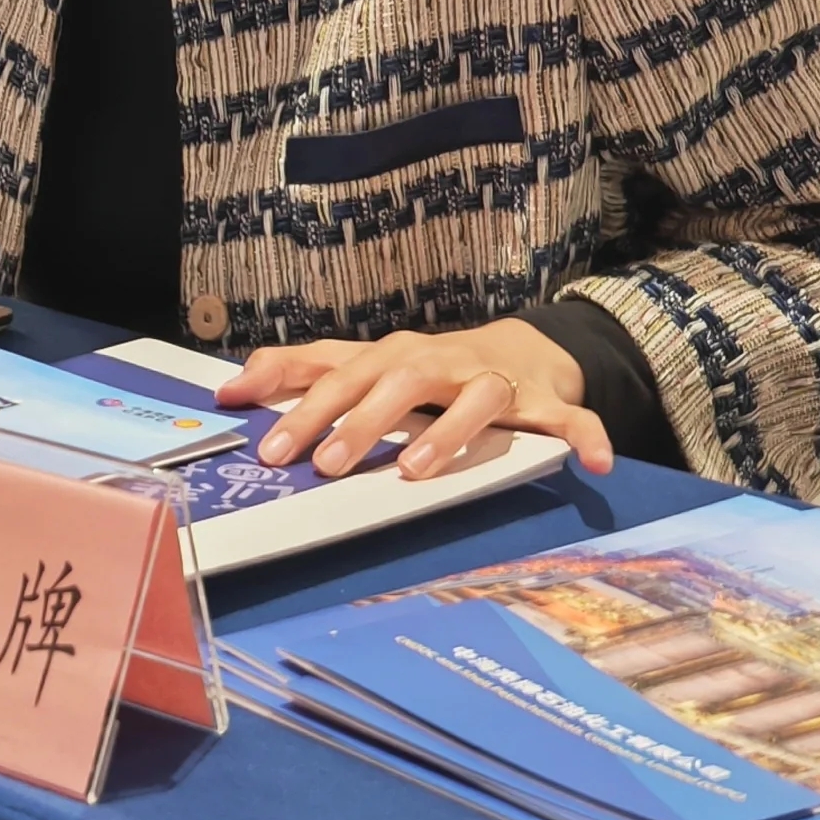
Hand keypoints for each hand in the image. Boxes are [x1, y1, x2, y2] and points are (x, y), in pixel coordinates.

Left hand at [217, 320, 614, 480]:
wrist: (516, 346)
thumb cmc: (422, 367)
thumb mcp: (357, 364)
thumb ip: (294, 371)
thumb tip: (226, 389)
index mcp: (389, 356)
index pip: (339, 374)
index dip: (303, 407)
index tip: (269, 449)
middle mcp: (438, 362)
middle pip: (397, 383)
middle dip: (360, 423)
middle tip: (325, 465)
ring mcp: (493, 380)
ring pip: (475, 400)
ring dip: (447, 435)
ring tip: (415, 473)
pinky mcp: (543, 401)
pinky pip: (570, 418)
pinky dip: (584, 436)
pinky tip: (593, 463)